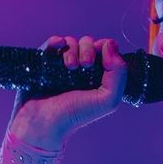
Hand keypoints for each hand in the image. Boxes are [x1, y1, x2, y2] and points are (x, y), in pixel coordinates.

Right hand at [8, 35, 127, 150]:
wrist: (44, 122)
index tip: (102, 60)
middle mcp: (81, 69)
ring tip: (70, 67)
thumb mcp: (107, 101)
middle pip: (89, 43)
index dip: (105, 49)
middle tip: (85, 65)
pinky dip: (57, 41)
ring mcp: (62, 64)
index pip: (106, 50)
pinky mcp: (46, 61)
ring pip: (72, 42)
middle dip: (89, 49)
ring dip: (73, 50)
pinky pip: (53, 42)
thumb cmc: (76, 115)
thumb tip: (110, 44)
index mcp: (98, 76)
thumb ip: (119, 75)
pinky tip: (59, 47)